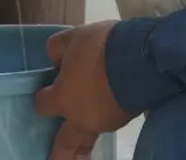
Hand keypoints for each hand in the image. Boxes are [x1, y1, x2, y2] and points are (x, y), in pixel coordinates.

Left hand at [34, 22, 134, 159]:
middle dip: (60, 155)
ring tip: (81, 148)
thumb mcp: (71, 38)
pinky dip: (103, 118)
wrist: (142, 57)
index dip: (42, 97)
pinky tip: (106, 107)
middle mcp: (81, 117)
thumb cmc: (100, 47)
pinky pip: (107, 122)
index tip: (45, 90)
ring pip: (89, 136)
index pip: (42, 106)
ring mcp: (105, 122)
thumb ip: (57, 49)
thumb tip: (56, 58)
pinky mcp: (125, 118)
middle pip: (66, 144)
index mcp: (63, 99)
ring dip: (83, 141)